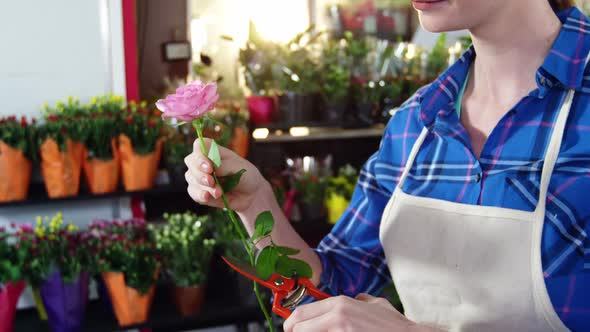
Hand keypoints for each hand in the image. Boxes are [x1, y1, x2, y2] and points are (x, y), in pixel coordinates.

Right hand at [184, 138, 266, 212]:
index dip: (200, 155)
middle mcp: (203, 162)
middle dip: (200, 173)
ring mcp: (198, 176)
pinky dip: (200, 195)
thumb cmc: (246, 175)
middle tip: (212, 181)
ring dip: (204, 186)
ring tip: (219, 193)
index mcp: (213, 151)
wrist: (250, 194)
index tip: (210, 167)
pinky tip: (207, 197)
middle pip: (191, 161)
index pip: (199, 145)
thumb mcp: (239, 168)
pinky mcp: (199, 191)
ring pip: (191, 178)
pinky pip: (193, 192)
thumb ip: (225, 166)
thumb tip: (212, 169)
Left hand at [284, 294, 420, 331]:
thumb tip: (358, 299)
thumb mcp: (376, 304)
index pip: (302, 312)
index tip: (290, 329)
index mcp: (340, 303)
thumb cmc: (394, 325)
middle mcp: (337, 314)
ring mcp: (340, 331)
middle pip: (298, 326)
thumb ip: (362, 300)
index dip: (291, 323)